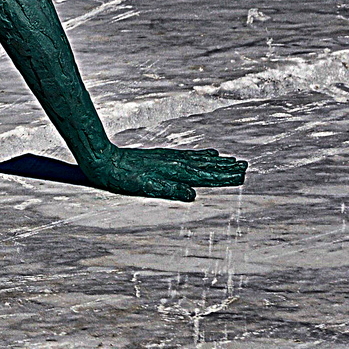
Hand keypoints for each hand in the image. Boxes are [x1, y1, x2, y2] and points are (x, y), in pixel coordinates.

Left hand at [80, 145, 246, 201]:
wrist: (103, 160)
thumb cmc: (121, 177)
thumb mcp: (145, 187)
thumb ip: (169, 190)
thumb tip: (193, 194)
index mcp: (172, 172)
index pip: (203, 175)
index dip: (222, 177)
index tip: (240, 176)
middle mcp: (173, 163)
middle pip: (205, 166)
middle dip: (225, 168)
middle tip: (244, 167)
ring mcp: (168, 158)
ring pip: (198, 160)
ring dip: (216, 162)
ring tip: (232, 161)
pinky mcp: (161, 156)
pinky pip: (188, 156)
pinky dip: (201, 156)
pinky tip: (207, 155)